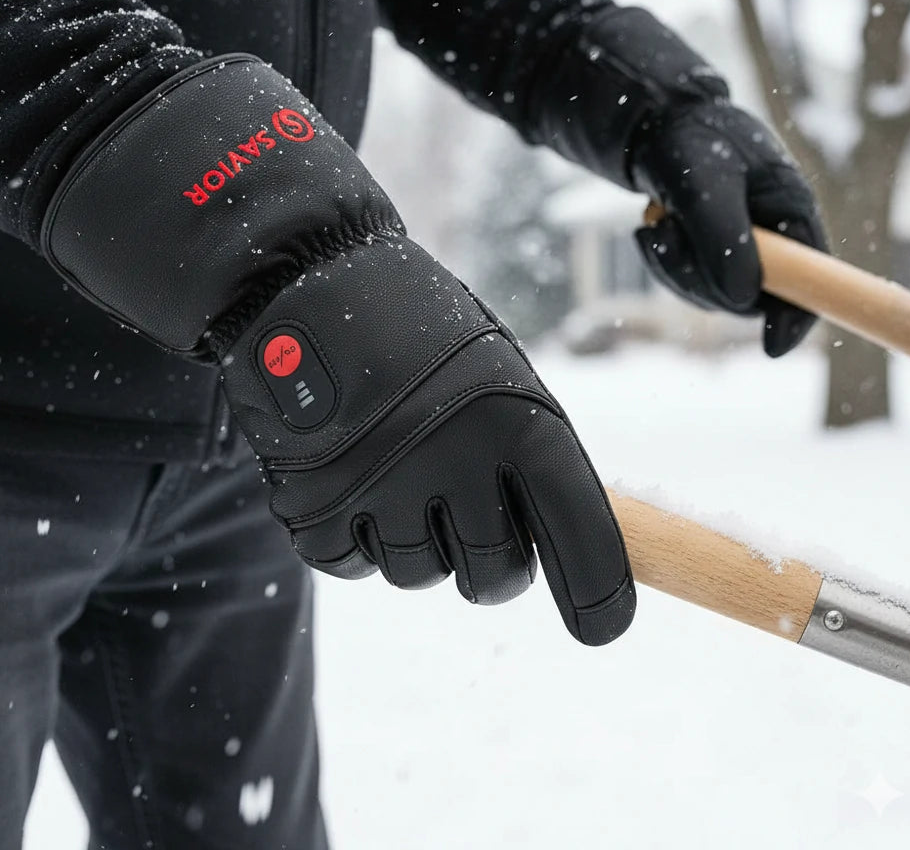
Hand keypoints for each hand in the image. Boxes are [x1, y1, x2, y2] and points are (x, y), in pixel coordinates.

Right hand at [220, 239, 634, 644]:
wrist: (307, 283)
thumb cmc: (418, 330)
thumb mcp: (497, 371)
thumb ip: (528, 453)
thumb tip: (554, 540)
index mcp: (520, 421)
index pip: (581, 535)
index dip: (598, 594)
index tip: (601, 626)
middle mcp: (456, 461)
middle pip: (495, 577)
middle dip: (490, 562)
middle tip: (466, 515)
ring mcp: (380, 489)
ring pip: (419, 574)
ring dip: (415, 539)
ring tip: (394, 466)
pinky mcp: (313, 508)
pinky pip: (350, 565)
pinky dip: (354, 534)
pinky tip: (350, 475)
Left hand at [631, 102, 827, 356]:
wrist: (656, 127)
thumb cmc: (690, 141)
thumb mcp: (704, 182)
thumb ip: (724, 237)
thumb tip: (741, 299)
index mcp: (793, 212)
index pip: (813, 279)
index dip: (798, 317)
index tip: (771, 347)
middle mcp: (774, 238)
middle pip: (752, 297)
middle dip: (702, 279)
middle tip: (668, 238)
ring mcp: (741, 251)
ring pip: (712, 295)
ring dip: (675, 269)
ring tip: (657, 226)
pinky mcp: (708, 256)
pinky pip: (687, 283)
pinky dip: (663, 263)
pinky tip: (650, 232)